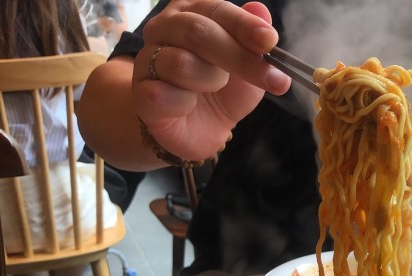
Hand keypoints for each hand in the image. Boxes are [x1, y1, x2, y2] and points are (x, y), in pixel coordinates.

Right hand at [133, 0, 291, 160]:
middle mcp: (164, 28)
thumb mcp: (248, 65)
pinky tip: (188, 106)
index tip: (269, 41)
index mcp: (193, 12)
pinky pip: (165, 94)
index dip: (245, 26)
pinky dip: (185, 104)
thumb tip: (261, 10)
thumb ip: (254, 39)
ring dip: (210, 81)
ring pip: (183, 64)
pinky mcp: (140, 91)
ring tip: (212, 89)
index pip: (218, 10)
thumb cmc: (223, 88)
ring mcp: (147, 58)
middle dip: (238, 57)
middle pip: (198, 32)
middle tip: (271, 80)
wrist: (200, 127)